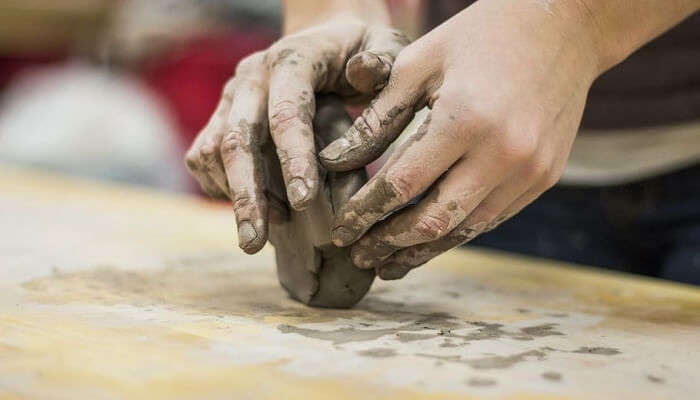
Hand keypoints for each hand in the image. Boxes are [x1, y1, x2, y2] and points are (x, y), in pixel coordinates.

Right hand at [185, 18, 407, 253]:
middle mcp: (252, 77)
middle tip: (254, 243)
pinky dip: (221, 188)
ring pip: (213, 151)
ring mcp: (231, 97)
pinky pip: (204, 157)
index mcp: (292, 60)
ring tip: (264, 232)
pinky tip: (255, 209)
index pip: (286, 112)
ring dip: (234, 196)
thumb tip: (362, 74)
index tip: (305, 203)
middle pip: (237, 138)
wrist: (325, 39)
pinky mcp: (220, 116)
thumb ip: (382, 59)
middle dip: (247, 195)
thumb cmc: (361, 51)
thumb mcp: (385, 44)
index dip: (293, 158)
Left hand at [319, 0, 602, 278]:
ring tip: (388, 264)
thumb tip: (335, 162)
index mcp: (465, 118)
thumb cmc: (479, 36)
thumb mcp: (419, 63)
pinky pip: (493, 217)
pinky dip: (457, 231)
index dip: (365, 213)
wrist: (563, 26)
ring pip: (465, 229)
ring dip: (422, 250)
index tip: (340, 230)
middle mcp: (503, 153)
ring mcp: (530, 170)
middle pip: (433, 220)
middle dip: (389, 244)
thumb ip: (378, 117)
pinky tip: (430, 239)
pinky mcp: (545, 176)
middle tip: (359, 255)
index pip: (401, 184)